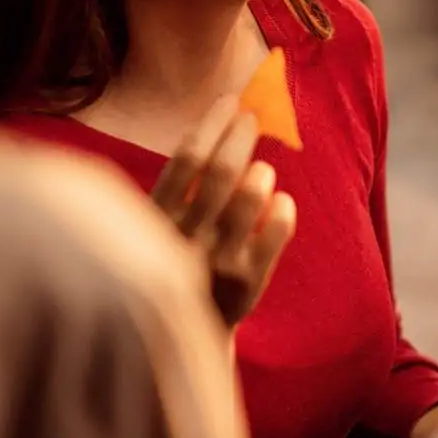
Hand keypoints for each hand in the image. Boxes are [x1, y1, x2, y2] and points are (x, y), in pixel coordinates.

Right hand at [150, 96, 296, 326]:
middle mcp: (184, 239)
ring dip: (262, 171)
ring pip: (252, 196)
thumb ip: (180, 186)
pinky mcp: (249, 282)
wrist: (182, 335)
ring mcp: (218, 261)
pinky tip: (280, 201)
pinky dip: (284, 205)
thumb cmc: (173, 261)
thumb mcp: (157, 226)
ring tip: (261, 169)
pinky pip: (279, 228)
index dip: (213, 123)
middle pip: (223, 169)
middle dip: (242, 134)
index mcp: (154, 220)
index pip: (187, 158)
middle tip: (253, 117)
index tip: (230, 102)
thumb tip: (219, 124)